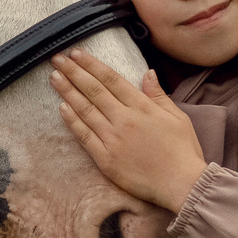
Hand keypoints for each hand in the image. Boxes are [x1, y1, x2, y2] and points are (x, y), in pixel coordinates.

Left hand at [49, 50, 210, 213]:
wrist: (182, 184)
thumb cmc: (182, 151)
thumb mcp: (177, 117)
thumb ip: (158, 95)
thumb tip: (147, 72)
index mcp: (142, 107)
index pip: (111, 79)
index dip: (92, 65)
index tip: (76, 53)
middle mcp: (124, 120)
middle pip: (94, 91)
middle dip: (74, 72)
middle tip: (57, 59)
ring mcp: (113, 139)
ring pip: (85, 110)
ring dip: (68, 92)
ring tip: (54, 77)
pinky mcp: (106, 159)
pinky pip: (85, 137)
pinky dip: (72, 121)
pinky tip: (62, 108)